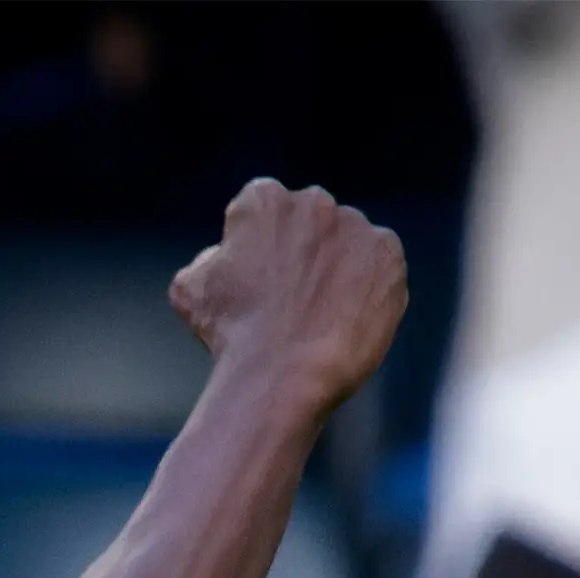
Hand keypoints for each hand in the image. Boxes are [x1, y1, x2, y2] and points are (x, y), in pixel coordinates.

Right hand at [168, 179, 406, 416]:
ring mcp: (356, 227)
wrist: (281, 375)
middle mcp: (314, 202)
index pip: (262, 209)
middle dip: (303, 249)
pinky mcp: (389, 256)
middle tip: (294, 295)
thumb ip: (210, 258)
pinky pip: (380, 265)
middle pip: (310, 220)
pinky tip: (348, 316)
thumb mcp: (190, 291)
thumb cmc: (231, 335)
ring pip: (348, 241)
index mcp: (264, 201)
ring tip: (323, 312)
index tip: (259, 276)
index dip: (259, 245)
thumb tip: (226, 257)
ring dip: (338, 266)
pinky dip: (370, 285)